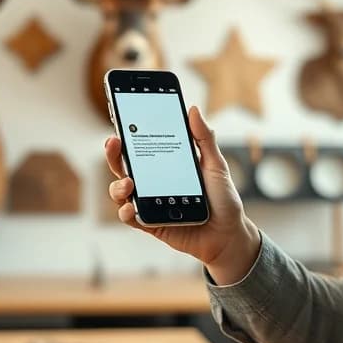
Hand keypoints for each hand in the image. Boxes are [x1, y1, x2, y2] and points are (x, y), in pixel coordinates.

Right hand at [105, 105, 260, 282]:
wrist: (229, 234)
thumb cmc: (223, 199)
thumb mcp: (216, 165)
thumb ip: (204, 138)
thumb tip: (192, 109)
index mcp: (165, 165)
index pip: (141, 147)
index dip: (128, 135)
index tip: (122, 120)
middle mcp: (153, 183)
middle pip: (124, 166)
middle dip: (114, 154)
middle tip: (114, 142)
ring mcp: (149, 203)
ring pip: (121, 192)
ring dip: (118, 185)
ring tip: (129, 183)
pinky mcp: (150, 224)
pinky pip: (130, 217)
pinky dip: (125, 212)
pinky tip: (130, 207)